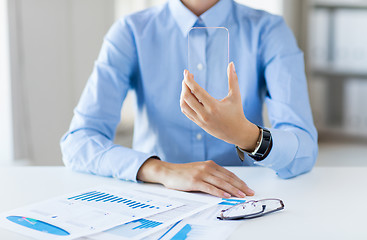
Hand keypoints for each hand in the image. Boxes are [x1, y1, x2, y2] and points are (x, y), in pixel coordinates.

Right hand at [137, 158, 254, 197]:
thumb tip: (225, 184)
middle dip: (240, 186)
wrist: (168, 171)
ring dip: (233, 190)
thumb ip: (211, 175)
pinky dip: (219, 192)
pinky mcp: (195, 181)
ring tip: (241, 195)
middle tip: (249, 192)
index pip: (229, 174)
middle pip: (227, 178)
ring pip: (221, 183)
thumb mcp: (200, 170)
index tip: (247, 187)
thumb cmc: (184, 173)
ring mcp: (201, 174)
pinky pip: (210, 187)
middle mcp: (207, 167)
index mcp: (210, 165)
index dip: (239, 181)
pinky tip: (226, 195)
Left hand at [180, 62, 258, 150]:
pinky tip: (187, 95)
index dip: (189, 80)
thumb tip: (231, 63)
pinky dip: (184, 102)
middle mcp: (204, 114)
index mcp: (213, 106)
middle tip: (187, 77)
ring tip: (187, 86)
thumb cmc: (237, 112)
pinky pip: (186, 112)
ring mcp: (200, 120)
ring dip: (183, 94)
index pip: (196, 90)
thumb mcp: (235, 96)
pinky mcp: (198, 123)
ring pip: (184, 105)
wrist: (236, 132)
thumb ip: (233, 79)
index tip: (187, 72)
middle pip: (187, 97)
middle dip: (184, 85)